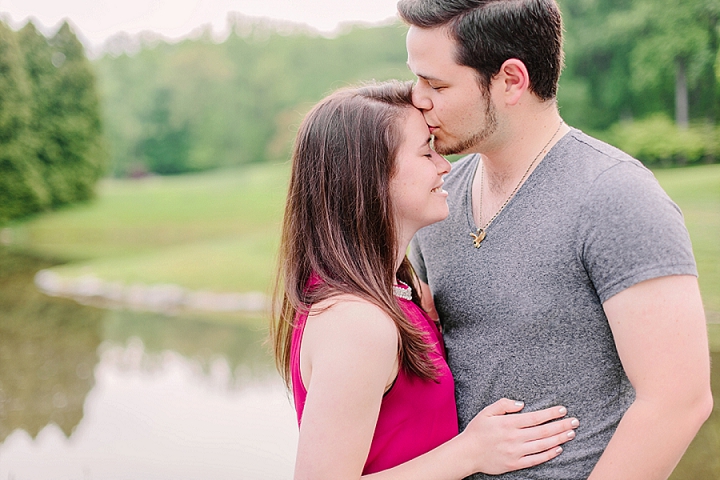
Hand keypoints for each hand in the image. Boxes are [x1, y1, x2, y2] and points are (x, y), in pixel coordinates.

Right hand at [459, 398, 578, 474]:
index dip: (551, 413)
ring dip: (559, 439)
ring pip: (543, 445)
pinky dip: (548, 454)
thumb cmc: (477, 431)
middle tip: (574, 422)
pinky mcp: (515, 464)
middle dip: (561, 425)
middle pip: (543, 431)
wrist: (468, 453)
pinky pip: (536, 459)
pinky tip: (558, 449)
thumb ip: (504, 405)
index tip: (562, 410)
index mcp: (508, 423)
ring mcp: (516, 452)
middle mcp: (515, 438)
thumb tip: (521, 404)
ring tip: (570, 433)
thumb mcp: (487, 412)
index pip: (535, 417)